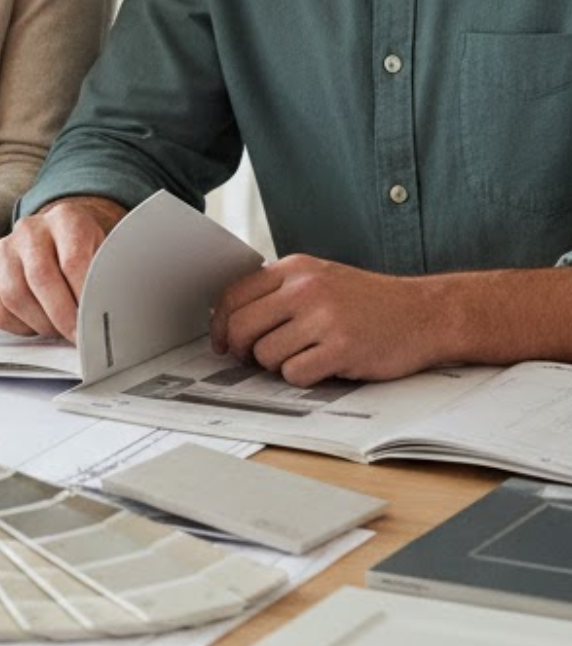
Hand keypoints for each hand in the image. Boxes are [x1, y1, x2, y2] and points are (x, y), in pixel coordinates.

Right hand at [0, 196, 125, 340]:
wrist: (56, 239)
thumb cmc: (85, 253)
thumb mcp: (104, 253)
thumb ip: (105, 277)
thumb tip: (109, 312)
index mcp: (66, 218)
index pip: (72, 260)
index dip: (84, 296)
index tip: (95, 321)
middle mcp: (29, 229)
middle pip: (40, 277)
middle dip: (62, 316)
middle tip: (78, 337)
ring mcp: (3, 249)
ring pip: (15, 296)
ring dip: (41, 323)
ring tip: (60, 329)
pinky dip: (20, 327)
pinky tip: (38, 324)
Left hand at [210, 256, 443, 385]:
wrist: (426, 313)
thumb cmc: (370, 302)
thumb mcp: (321, 278)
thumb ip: (279, 292)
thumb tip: (229, 320)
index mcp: (295, 268)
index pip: (234, 295)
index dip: (220, 324)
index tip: (222, 342)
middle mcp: (306, 288)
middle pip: (241, 327)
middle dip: (243, 350)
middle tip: (255, 359)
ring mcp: (324, 318)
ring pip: (265, 355)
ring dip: (278, 365)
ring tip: (305, 356)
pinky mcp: (341, 348)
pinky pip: (294, 374)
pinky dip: (303, 377)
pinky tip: (323, 366)